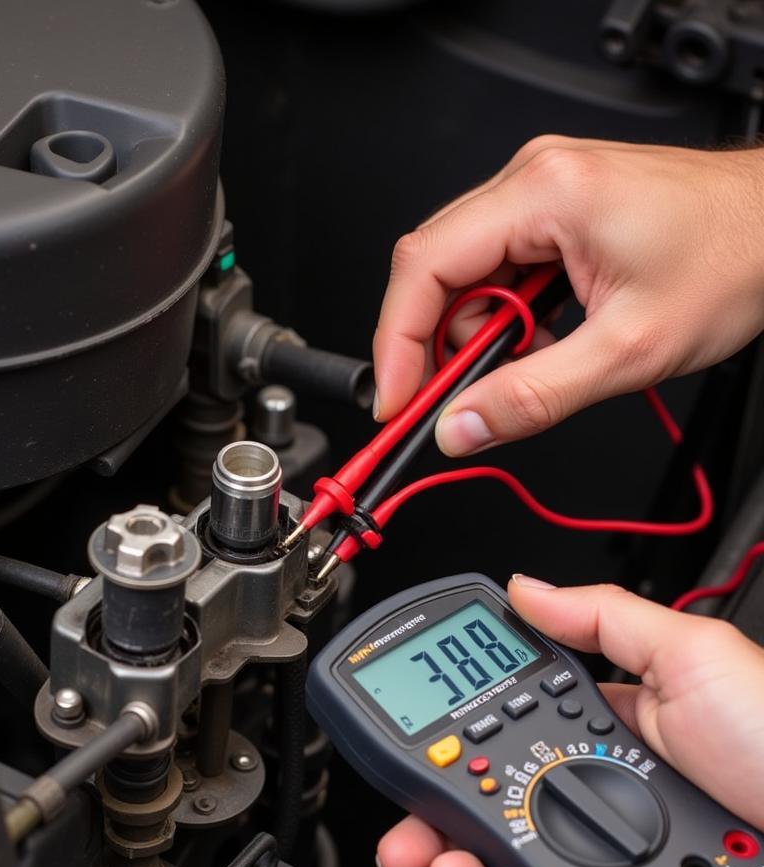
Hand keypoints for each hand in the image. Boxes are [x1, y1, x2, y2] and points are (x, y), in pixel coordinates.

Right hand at [371, 138, 763, 455]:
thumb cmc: (737, 257)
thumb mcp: (629, 350)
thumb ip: (533, 396)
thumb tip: (460, 426)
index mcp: (544, 194)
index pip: (424, 267)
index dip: (397, 342)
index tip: (397, 400)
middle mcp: (533, 179)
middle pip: (435, 270)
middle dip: (438, 344)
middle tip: (457, 399)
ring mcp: (541, 190)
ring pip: (463, 274)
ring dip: (479, 333)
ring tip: (532, 362)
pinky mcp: (553, 210)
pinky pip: (495, 268)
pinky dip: (504, 317)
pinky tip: (542, 337)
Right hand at [375, 575, 763, 866]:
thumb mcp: (696, 657)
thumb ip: (606, 616)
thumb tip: (524, 586)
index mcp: (614, 713)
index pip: (512, 711)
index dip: (457, 720)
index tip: (418, 726)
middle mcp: (600, 775)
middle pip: (494, 779)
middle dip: (433, 794)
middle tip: (405, 810)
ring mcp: (603, 837)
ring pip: (503, 840)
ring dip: (448, 847)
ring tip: (430, 855)